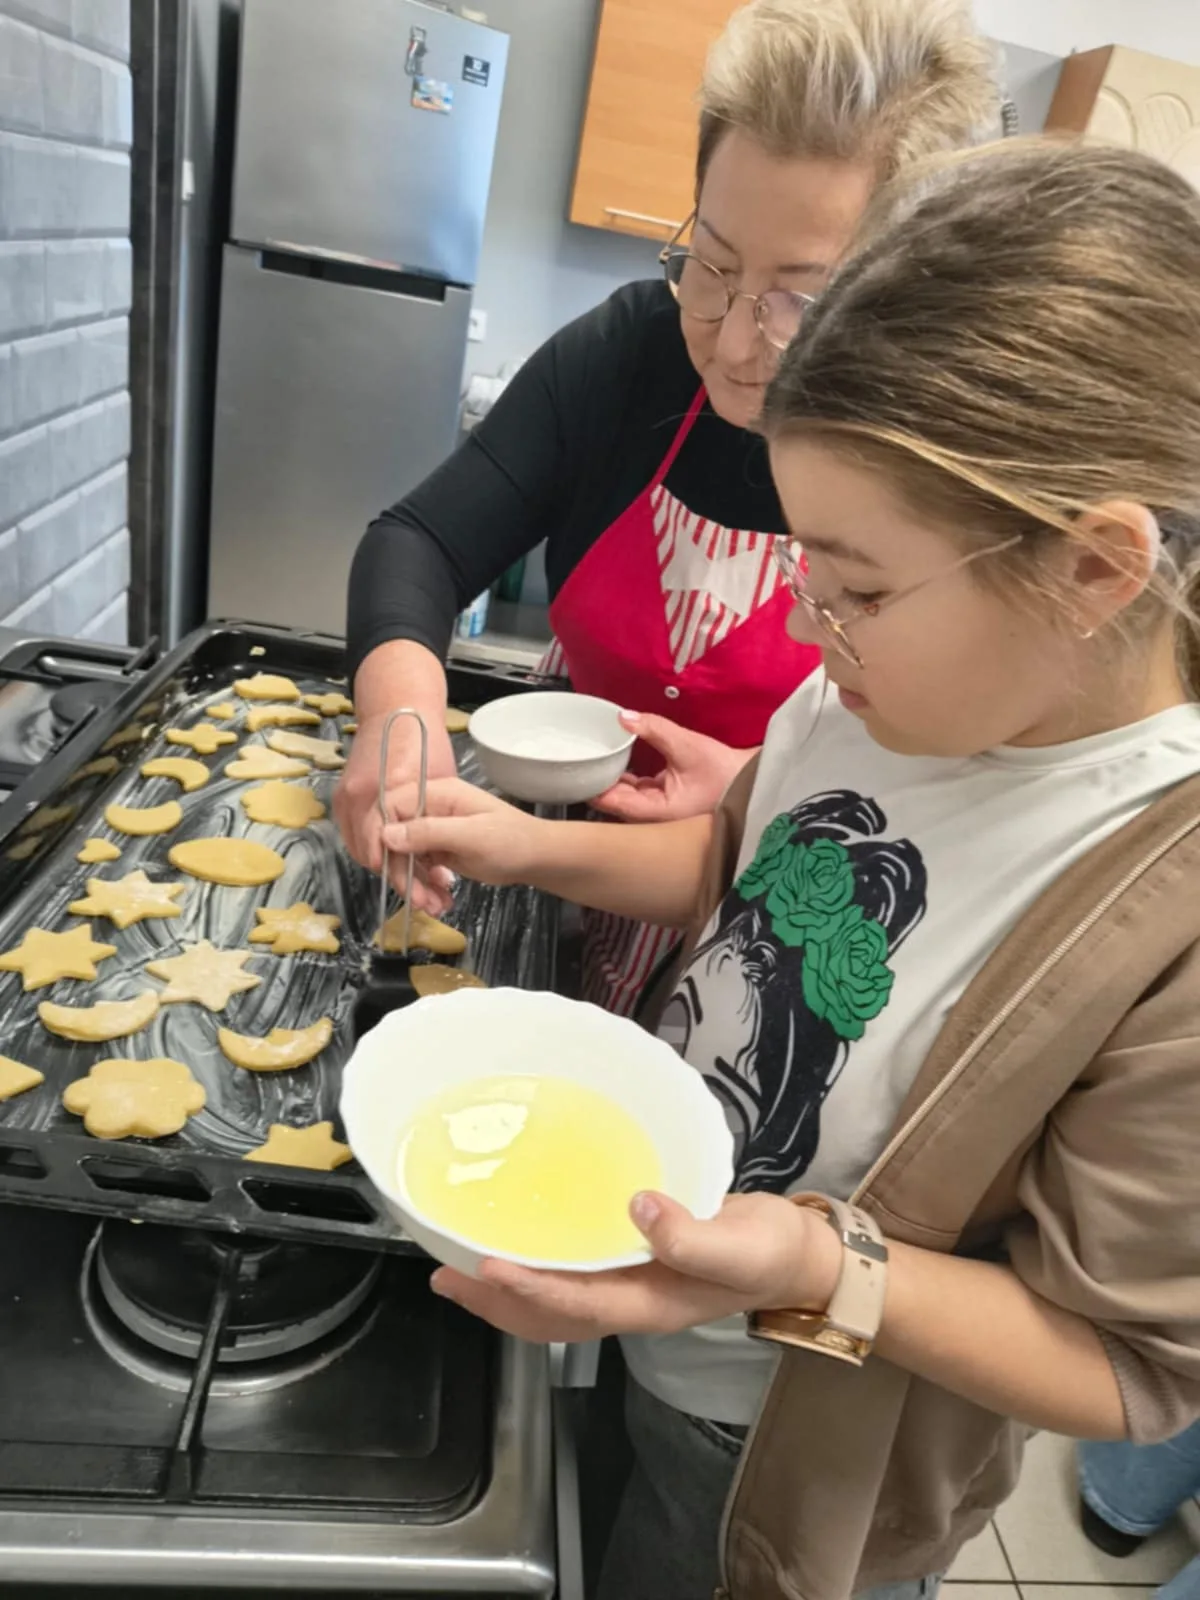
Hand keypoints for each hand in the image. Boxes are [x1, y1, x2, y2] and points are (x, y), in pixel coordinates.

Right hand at [334, 709, 456, 878]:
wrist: (397, 703)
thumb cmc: (422, 739)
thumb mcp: (437, 783)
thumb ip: (428, 823)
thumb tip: (425, 866)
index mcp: (378, 794)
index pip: (380, 849)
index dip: (402, 876)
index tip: (424, 895)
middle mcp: (356, 799)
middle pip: (371, 855)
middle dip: (400, 880)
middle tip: (429, 899)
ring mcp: (349, 798)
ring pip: (365, 849)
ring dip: (393, 868)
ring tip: (425, 885)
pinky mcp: (349, 798)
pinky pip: (360, 835)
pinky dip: (383, 851)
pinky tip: (410, 859)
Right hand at [381, 778, 543, 913]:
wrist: (536, 858)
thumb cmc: (512, 841)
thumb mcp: (472, 836)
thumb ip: (429, 832)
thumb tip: (387, 834)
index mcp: (437, 793)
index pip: (390, 805)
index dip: (378, 832)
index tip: (380, 863)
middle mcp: (430, 808)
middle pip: (394, 836)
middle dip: (401, 871)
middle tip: (417, 899)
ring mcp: (432, 830)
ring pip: (403, 857)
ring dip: (413, 885)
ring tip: (434, 906)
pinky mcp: (437, 850)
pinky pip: (417, 868)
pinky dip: (423, 887)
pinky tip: (439, 901)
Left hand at [430, 1192, 841, 1343]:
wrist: (797, 1257)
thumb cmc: (772, 1251)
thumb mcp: (742, 1243)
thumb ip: (693, 1234)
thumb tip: (638, 1206)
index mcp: (652, 1304)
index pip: (578, 1305)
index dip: (531, 1290)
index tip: (489, 1267)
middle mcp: (630, 1302)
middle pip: (549, 1316)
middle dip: (496, 1302)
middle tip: (446, 1275)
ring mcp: (628, 1288)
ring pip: (552, 1302)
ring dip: (503, 1291)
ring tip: (459, 1270)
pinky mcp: (630, 1264)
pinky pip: (568, 1277)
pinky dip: (533, 1270)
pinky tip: (516, 1249)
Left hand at [592, 713, 755, 821]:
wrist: (752, 781)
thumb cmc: (725, 772)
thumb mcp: (687, 745)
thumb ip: (653, 729)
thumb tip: (622, 717)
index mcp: (658, 813)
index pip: (614, 804)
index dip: (593, 787)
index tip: (577, 770)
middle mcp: (655, 818)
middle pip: (615, 802)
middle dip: (598, 781)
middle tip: (579, 758)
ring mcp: (658, 810)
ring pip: (625, 796)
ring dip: (612, 778)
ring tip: (594, 756)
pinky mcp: (664, 800)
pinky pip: (637, 790)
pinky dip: (627, 777)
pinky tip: (617, 759)